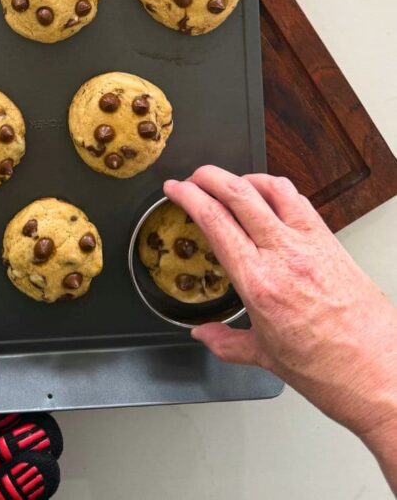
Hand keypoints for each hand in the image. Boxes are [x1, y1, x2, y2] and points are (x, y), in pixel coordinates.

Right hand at [163, 169, 396, 449]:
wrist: (381, 373)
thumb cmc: (329, 370)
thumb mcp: (267, 357)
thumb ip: (228, 342)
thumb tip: (204, 335)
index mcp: (259, 283)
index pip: (214, 221)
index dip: (188, 197)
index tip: (174, 189)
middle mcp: (283, 255)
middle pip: (238, 193)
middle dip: (208, 176)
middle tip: (193, 177)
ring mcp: (310, 244)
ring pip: (271, 188)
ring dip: (243, 177)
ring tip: (229, 181)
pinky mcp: (331, 241)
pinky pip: (299, 201)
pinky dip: (276, 190)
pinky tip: (269, 196)